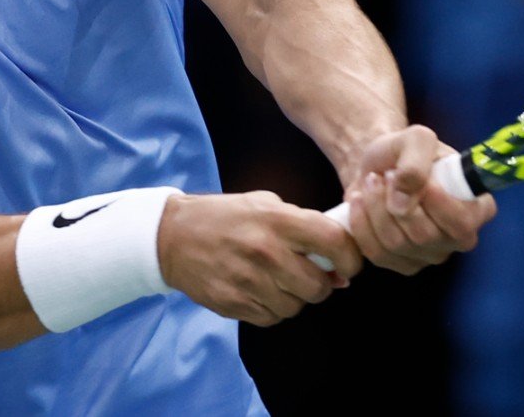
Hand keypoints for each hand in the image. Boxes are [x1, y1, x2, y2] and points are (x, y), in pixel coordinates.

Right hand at [156, 191, 361, 325]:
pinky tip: (259, 290)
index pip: (334, 243)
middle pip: (318, 286)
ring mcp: (248, 280)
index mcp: (278, 219)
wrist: (173, 236)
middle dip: (321, 285)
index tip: (348, 266)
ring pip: (296, 307)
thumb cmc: (226, 217)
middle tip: (308, 274)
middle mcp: (265, 250)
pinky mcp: (233, 304)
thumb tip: (338, 269)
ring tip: (278, 280)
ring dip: (295, 298)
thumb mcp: (265, 205)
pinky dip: (272, 308)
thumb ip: (304, 228)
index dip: (351, 258)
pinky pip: (272, 317)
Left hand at [342, 124, 497, 274]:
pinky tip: (360, 202)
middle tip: (386, 175)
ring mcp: (432, 255)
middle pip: (424, 236)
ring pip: (396, 244)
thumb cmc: (406, 153)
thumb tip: (402, 202)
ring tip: (372, 182)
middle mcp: (460, 238)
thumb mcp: (415, 138)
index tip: (417, 179)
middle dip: (395, 200)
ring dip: (375, 208)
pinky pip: (378, 253)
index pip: (462, 223)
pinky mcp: (404, 264)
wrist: (380, 167)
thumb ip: (415, 162)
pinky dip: (361, 224)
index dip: (436, 204)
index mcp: (477, 207)